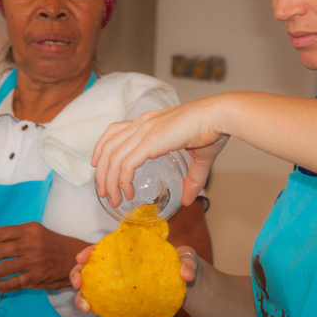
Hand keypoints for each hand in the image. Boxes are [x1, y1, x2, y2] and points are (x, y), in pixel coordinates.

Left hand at [0, 222, 88, 291]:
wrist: (76, 258)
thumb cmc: (50, 243)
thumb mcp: (33, 232)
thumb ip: (9, 235)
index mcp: (28, 230)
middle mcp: (31, 245)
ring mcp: (34, 262)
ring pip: (3, 269)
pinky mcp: (37, 278)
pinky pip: (14, 283)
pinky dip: (1, 285)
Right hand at [70, 245, 199, 316]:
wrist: (187, 287)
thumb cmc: (182, 264)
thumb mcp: (187, 257)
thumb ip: (188, 261)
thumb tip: (185, 274)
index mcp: (127, 252)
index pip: (102, 248)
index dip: (88, 252)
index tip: (83, 258)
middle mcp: (118, 269)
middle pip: (89, 270)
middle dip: (77, 276)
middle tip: (79, 286)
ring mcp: (118, 288)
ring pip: (93, 293)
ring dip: (84, 301)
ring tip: (89, 309)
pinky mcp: (123, 305)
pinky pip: (109, 312)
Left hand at [91, 99, 229, 208]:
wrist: (219, 116)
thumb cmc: (212, 129)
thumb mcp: (199, 158)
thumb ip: (191, 179)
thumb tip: (188, 200)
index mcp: (148, 122)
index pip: (113, 132)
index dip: (101, 149)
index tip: (97, 166)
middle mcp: (142, 124)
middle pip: (107, 147)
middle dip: (102, 173)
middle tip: (103, 193)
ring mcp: (144, 130)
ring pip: (113, 158)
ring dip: (109, 181)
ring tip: (113, 199)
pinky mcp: (150, 141)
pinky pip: (126, 163)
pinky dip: (122, 180)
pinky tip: (127, 192)